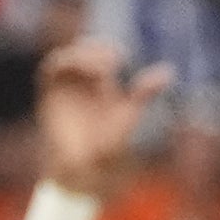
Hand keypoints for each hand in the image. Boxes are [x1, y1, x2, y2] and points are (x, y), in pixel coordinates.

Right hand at [35, 39, 170, 194]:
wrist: (82, 171)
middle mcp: (82, 85)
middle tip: (111, 59)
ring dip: (82, 54)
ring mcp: (66, 89)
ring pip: (69, 56)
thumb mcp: (128, 116)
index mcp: (101, 88)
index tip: (120, 57)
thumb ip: (143, 94)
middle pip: (85, 51)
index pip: (103, 57)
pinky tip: (80, 66)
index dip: (109, 50)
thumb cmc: (107, 150)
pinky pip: (53, 68)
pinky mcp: (51, 94)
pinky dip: (65, 61)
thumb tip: (169, 71)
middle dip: (96, 48)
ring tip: (99, 67)